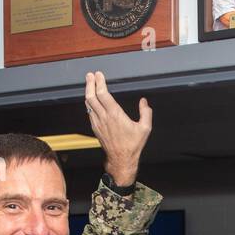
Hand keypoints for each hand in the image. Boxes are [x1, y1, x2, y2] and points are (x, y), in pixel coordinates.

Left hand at [84, 70, 151, 186]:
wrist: (121, 159)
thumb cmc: (133, 145)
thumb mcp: (145, 128)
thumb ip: (146, 113)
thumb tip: (144, 101)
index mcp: (115, 115)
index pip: (103, 94)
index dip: (99, 83)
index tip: (98, 75)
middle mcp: (104, 118)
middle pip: (92, 97)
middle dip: (90, 84)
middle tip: (90, 75)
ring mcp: (98, 123)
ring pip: (88, 104)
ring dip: (88, 92)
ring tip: (89, 84)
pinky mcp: (96, 128)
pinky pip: (89, 112)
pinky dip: (89, 103)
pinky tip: (91, 100)